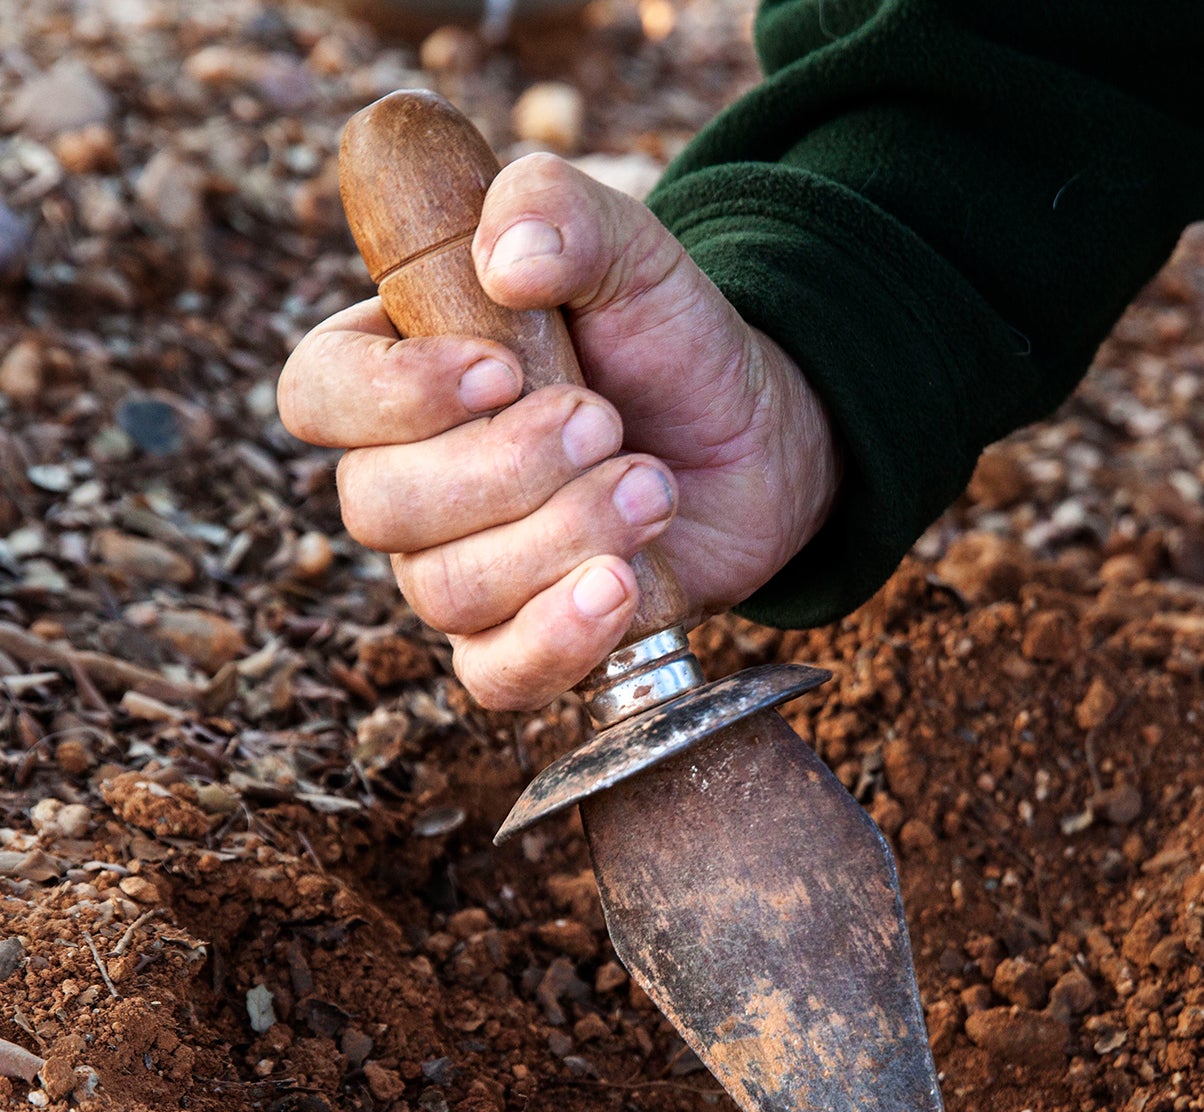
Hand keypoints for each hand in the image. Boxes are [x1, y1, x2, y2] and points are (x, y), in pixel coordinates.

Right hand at [278, 153, 839, 710]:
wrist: (753, 440)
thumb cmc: (669, 344)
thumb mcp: (631, 251)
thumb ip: (560, 212)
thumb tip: (504, 258)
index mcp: (401, 373)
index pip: (318, 392)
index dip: (393, 395)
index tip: (501, 370)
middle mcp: (409, 481)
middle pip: (379, 504)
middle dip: (508, 467)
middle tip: (608, 423)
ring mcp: (458, 572)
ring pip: (447, 589)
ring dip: (562, 534)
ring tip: (653, 487)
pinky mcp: (520, 643)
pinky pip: (495, 674)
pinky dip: (559, 637)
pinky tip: (621, 586)